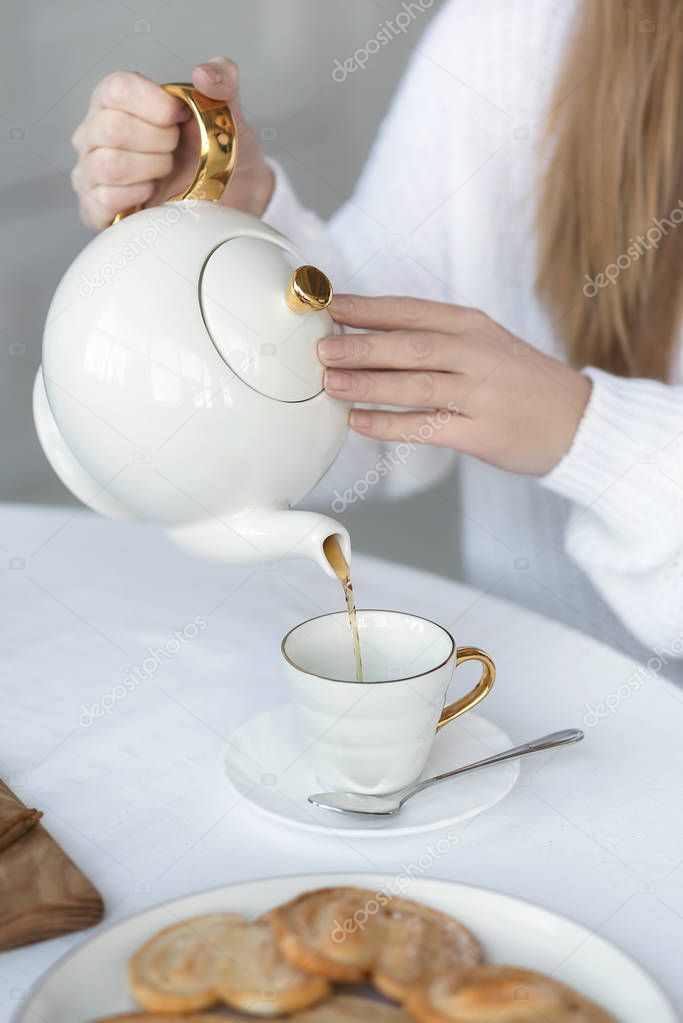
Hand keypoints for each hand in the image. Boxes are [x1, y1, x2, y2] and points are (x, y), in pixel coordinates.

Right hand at [71, 57, 273, 229]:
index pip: (118, 89)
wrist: (225, 193)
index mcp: (116, 97)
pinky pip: (104, 200)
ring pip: (109, 165)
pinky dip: (136, 197)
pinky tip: (152, 192)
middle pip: (113, 128)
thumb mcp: (225, 108)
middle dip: (160, 141)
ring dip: (151, 169)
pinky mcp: (95, 207)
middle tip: (176, 148)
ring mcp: (91, 169)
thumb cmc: (214, 148)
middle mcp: (95, 130)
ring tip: (165, 169)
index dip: (157, 106)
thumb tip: (203, 75)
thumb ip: (222, 77)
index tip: (180, 117)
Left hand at [318, 295, 591, 475]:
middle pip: (411, 346)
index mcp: (474, 326)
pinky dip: (389, 425)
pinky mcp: (482, 434)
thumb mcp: (484, 345)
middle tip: (321, 347)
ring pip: (417, 385)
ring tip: (330, 382)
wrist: (578, 421)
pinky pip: (428, 428)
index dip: (368, 308)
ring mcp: (482, 395)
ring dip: (369, 384)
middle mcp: (478, 355)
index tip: (330, 306)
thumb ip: (433, 338)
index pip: (412, 311)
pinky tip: (358, 421)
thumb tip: (365, 333)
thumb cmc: (519, 382)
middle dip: (362, 345)